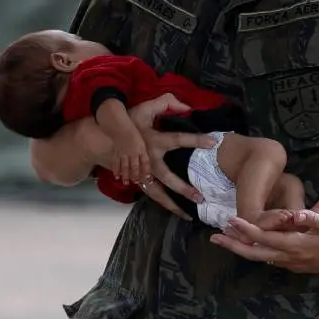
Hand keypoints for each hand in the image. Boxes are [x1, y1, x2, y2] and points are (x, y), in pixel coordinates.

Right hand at [110, 131, 149, 183]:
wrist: (119, 126)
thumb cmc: (131, 129)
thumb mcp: (141, 139)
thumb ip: (143, 150)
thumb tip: (144, 157)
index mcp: (140, 148)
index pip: (145, 162)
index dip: (146, 171)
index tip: (148, 178)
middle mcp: (132, 152)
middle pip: (134, 166)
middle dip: (135, 176)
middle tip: (136, 183)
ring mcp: (123, 153)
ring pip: (125, 167)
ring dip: (125, 175)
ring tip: (126, 183)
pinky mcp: (116, 152)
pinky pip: (116, 163)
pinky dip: (116, 170)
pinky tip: (116, 176)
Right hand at [128, 94, 218, 220]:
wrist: (105, 137)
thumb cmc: (130, 122)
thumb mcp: (146, 108)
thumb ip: (166, 102)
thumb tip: (187, 106)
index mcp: (154, 141)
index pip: (178, 139)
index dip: (195, 140)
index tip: (213, 142)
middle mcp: (148, 160)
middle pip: (167, 178)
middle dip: (183, 189)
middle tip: (199, 198)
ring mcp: (141, 172)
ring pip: (156, 193)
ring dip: (171, 205)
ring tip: (187, 215)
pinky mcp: (137, 179)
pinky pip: (151, 193)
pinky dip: (162, 202)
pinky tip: (174, 210)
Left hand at [209, 210, 318, 275]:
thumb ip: (315, 218)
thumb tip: (298, 213)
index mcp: (296, 245)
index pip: (266, 238)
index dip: (248, 230)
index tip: (232, 220)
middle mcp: (289, 257)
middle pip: (255, 254)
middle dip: (233, 245)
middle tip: (214, 237)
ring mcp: (289, 262)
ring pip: (259, 257)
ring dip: (240, 249)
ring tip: (224, 238)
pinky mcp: (292, 263)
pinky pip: (267, 258)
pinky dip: (253, 251)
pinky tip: (246, 245)